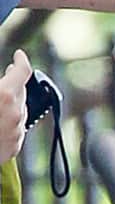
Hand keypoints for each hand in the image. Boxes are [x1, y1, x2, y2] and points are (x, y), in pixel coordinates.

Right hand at [0, 51, 29, 166]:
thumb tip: (0, 82)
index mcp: (4, 96)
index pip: (22, 71)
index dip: (21, 61)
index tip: (19, 56)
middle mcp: (15, 114)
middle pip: (21, 91)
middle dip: (15, 81)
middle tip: (10, 72)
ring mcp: (16, 132)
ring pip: (21, 110)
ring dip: (13, 101)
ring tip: (2, 97)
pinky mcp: (14, 147)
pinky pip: (16, 128)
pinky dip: (11, 120)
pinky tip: (0, 118)